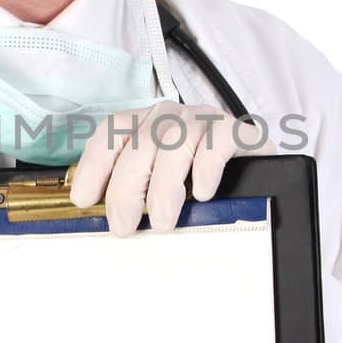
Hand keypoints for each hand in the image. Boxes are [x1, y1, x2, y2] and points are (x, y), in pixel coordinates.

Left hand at [69, 101, 276, 236]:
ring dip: (163, 188)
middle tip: (123, 226)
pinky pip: (214, 144)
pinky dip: (205, 171)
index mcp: (143, 124)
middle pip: (138, 146)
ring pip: (173, 146)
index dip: (93, 166)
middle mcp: (168, 116)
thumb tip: (111, 224)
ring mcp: (202, 119)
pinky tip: (203, 194)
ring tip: (162, 222)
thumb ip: (137, 191)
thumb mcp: (161, 178)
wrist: (257, 164)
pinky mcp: (234, 129)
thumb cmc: (200, 175)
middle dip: (125, 189)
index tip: (84, 199)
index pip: (109, 135)